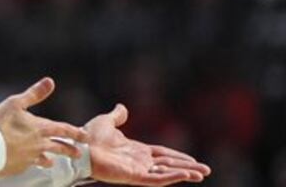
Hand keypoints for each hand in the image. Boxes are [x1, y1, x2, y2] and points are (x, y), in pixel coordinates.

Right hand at [0, 77, 88, 176]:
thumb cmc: (0, 123)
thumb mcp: (16, 103)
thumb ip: (34, 93)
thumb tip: (50, 81)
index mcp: (40, 127)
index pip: (63, 129)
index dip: (75, 132)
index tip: (85, 136)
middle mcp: (39, 144)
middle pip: (59, 146)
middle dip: (70, 149)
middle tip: (79, 153)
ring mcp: (30, 156)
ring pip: (46, 158)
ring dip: (54, 158)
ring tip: (56, 162)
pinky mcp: (20, 165)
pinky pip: (31, 164)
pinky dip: (34, 163)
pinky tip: (34, 164)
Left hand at [85, 104, 211, 185]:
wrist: (79, 146)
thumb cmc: (89, 136)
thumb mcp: (106, 121)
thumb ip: (117, 116)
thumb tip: (122, 107)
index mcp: (136, 150)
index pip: (162, 154)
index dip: (178, 157)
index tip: (193, 160)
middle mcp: (139, 161)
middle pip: (169, 165)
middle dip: (187, 167)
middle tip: (206, 170)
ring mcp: (137, 170)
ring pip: (166, 173)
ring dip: (184, 173)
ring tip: (201, 174)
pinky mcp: (133, 176)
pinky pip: (156, 179)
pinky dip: (171, 177)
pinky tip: (185, 175)